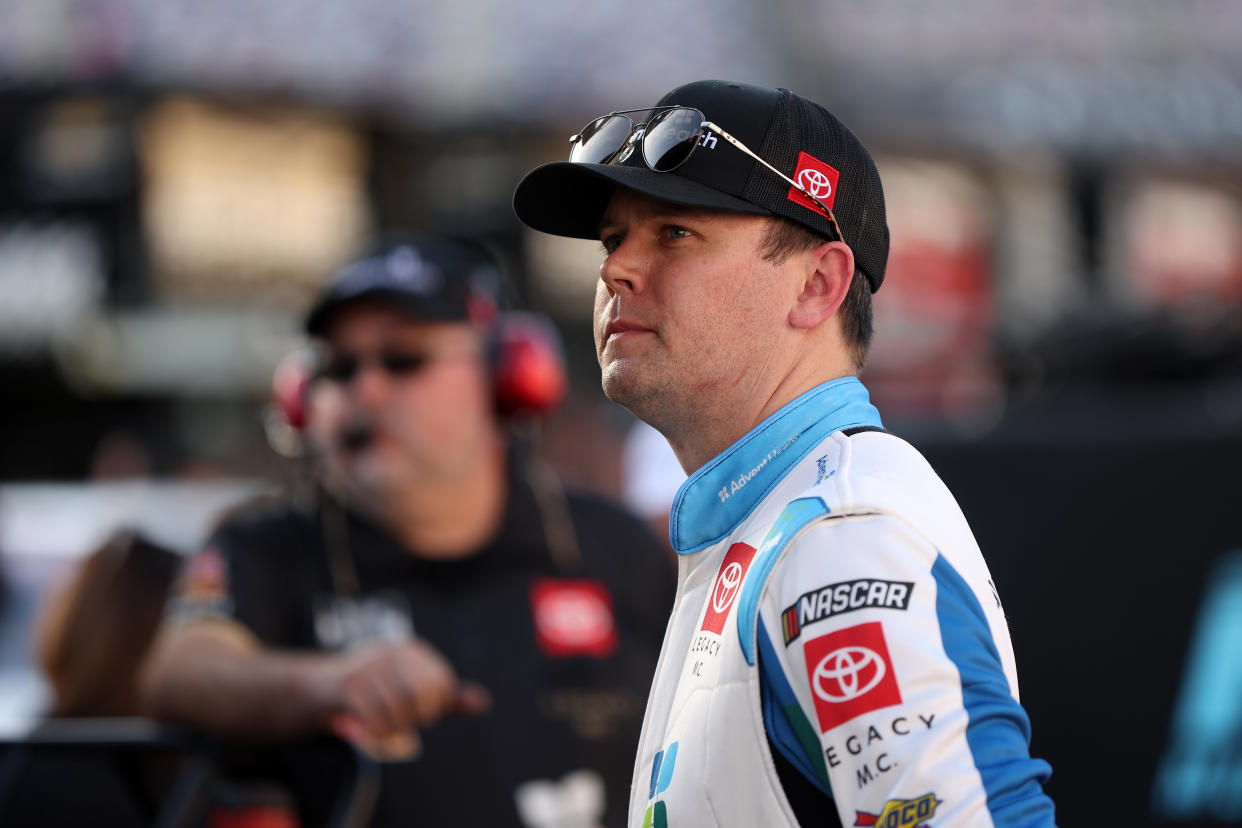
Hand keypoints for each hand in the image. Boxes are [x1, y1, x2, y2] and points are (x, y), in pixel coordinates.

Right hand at [313, 639, 490, 759]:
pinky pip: (374, 717)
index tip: (417, 712)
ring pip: (398, 710)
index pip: (442, 684)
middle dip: (414, 718)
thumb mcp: (409, 689)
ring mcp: (368, 666)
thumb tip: (482, 703)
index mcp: (411, 651)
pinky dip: (375, 732)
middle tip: (399, 721)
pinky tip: (368, 730)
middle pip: (423, 695)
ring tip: (382, 725)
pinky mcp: (346, 684)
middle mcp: (391, 652)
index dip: (434, 707)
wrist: (314, 687)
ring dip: (392, 729)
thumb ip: (446, 698)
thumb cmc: (368, 690)